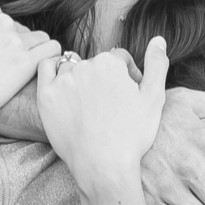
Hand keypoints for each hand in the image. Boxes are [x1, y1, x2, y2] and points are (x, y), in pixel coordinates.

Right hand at [0, 0, 60, 133]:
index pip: (5, 18)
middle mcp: (2, 21)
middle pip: (24, 29)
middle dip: (15, 46)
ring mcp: (16, 42)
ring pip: (41, 40)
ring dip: (33, 54)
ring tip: (15, 72)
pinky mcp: (27, 63)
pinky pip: (54, 52)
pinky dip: (50, 61)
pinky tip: (35, 72)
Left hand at [37, 38, 169, 189]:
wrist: (103, 166)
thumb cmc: (131, 135)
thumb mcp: (154, 98)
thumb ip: (157, 64)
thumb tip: (158, 39)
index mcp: (110, 63)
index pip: (120, 59)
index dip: (128, 77)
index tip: (129, 97)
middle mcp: (84, 66)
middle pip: (96, 64)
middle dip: (105, 79)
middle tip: (111, 105)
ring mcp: (62, 81)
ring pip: (72, 67)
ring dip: (81, 78)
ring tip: (89, 103)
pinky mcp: (45, 96)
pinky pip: (45, 69)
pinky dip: (54, 70)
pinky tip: (64, 86)